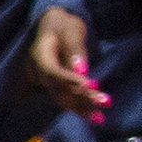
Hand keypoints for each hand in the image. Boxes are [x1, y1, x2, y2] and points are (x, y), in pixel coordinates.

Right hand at [29, 6, 108, 122]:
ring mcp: (44, 80)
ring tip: (100, 118)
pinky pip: (65, 97)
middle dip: (80, 97)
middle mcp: (38, 72)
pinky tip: (94, 117)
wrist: (53, 26)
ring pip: (62, 96)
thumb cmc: (62, 24)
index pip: (52, 71)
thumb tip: (82, 71)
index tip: (89, 85)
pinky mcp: (54, 85)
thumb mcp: (71, 29)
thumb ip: (75, 49)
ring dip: (81, 107)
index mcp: (38, 55)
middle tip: (103, 103)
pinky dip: (80, 106)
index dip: (68, 80)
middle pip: (57, 88)